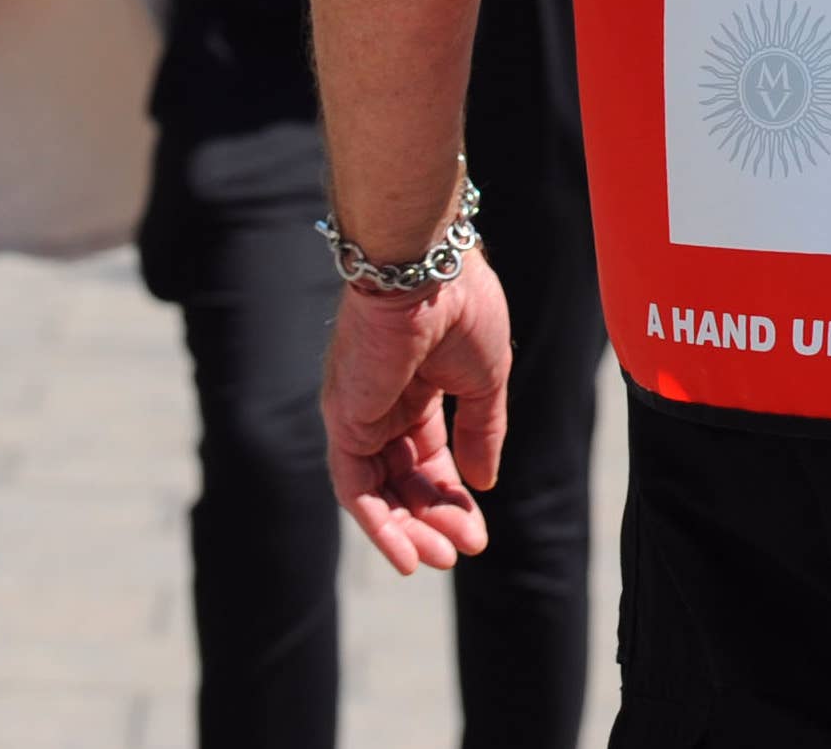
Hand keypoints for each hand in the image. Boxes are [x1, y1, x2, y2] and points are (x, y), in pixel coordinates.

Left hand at [323, 251, 512, 574]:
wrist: (427, 273)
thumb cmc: (463, 308)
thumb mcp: (487, 379)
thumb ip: (483, 431)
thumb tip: (483, 483)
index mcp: (419, 388)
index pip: (430, 458)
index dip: (454, 495)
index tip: (480, 529)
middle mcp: (383, 405)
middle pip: (404, 481)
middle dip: (436, 520)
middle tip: (468, 550)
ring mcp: (359, 414)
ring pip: (378, 492)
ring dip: (411, 531)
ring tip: (445, 558)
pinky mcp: (343, 421)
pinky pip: (355, 489)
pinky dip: (379, 525)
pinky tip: (409, 555)